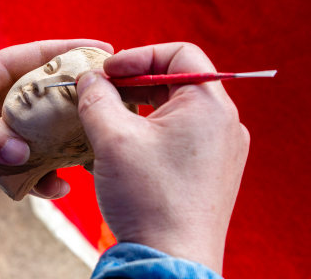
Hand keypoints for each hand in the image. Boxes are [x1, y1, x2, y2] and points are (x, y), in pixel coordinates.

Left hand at [0, 39, 113, 198]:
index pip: (40, 54)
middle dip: (80, 102)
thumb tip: (20, 152)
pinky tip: (55, 188)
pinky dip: (43, 178)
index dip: (72, 49)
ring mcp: (7, 129)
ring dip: (68, 145)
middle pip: (52, 96)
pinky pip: (30, 166)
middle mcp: (7, 100)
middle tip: (111, 106)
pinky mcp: (2, 157)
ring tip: (91, 155)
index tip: (105, 50)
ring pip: (48, 133)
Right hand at [76, 42, 248, 272]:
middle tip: (99, 93)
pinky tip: (120, 145)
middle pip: (175, 81)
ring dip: (137, 108)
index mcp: (210, 106)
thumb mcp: (113, 138)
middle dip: (132, 83)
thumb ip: (96, 97)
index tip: (106, 71)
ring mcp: (218, 150)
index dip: (138, 55)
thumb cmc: (147, 197)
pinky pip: (177, 136)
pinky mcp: (208, 171)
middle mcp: (223, 124)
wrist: (169, 261)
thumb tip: (88, 78)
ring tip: (104, 119)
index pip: (179, 54)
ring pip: (173, 110)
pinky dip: (148, 131)